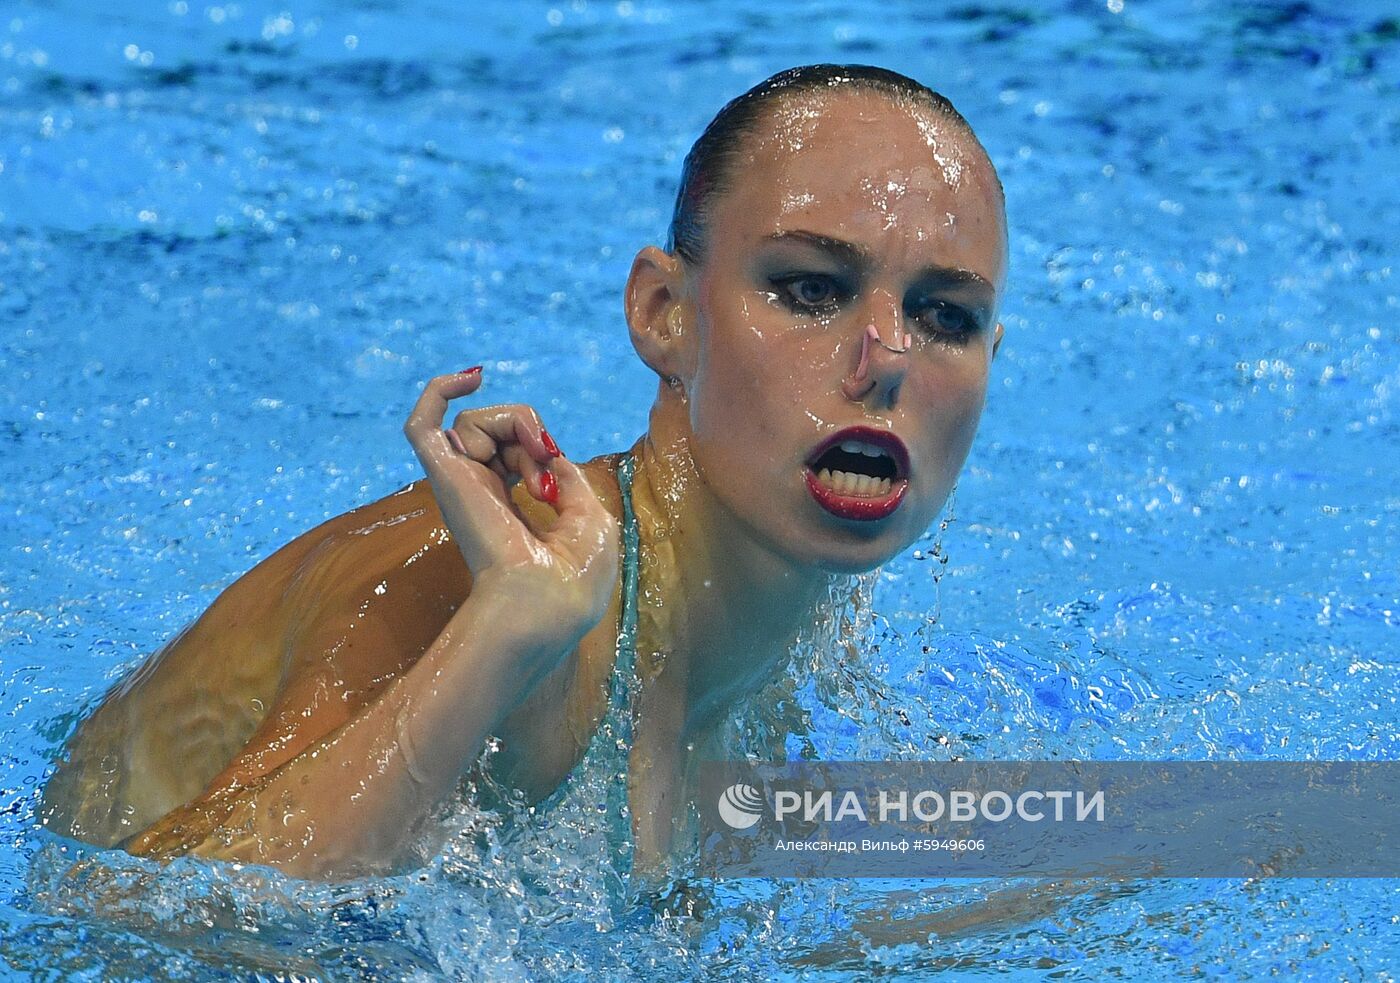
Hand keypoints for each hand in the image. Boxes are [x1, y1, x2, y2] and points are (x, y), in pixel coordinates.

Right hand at [402, 367, 619, 656]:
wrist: (545, 603)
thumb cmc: (573, 578)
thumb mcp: (590, 517)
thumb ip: (568, 478)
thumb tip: (548, 451)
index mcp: (510, 508)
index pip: (518, 451)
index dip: (541, 444)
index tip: (554, 468)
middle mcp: (479, 493)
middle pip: (497, 429)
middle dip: (527, 430)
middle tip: (542, 462)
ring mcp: (459, 484)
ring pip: (473, 420)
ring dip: (508, 422)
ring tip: (524, 457)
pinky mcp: (444, 479)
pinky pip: (422, 424)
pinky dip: (441, 390)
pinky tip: (472, 378)